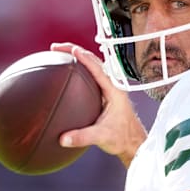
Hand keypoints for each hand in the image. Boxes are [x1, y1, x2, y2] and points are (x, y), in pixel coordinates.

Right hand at [51, 43, 146, 166]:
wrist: (132, 142)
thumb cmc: (122, 138)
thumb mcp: (102, 138)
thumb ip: (82, 137)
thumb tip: (63, 139)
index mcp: (114, 91)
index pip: (97, 68)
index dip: (83, 57)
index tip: (70, 50)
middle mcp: (112, 85)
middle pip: (93, 61)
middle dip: (74, 51)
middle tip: (56, 48)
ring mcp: (109, 88)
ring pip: (92, 66)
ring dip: (77, 57)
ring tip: (60, 54)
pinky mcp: (105, 93)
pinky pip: (91, 75)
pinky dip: (79, 69)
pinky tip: (67, 73)